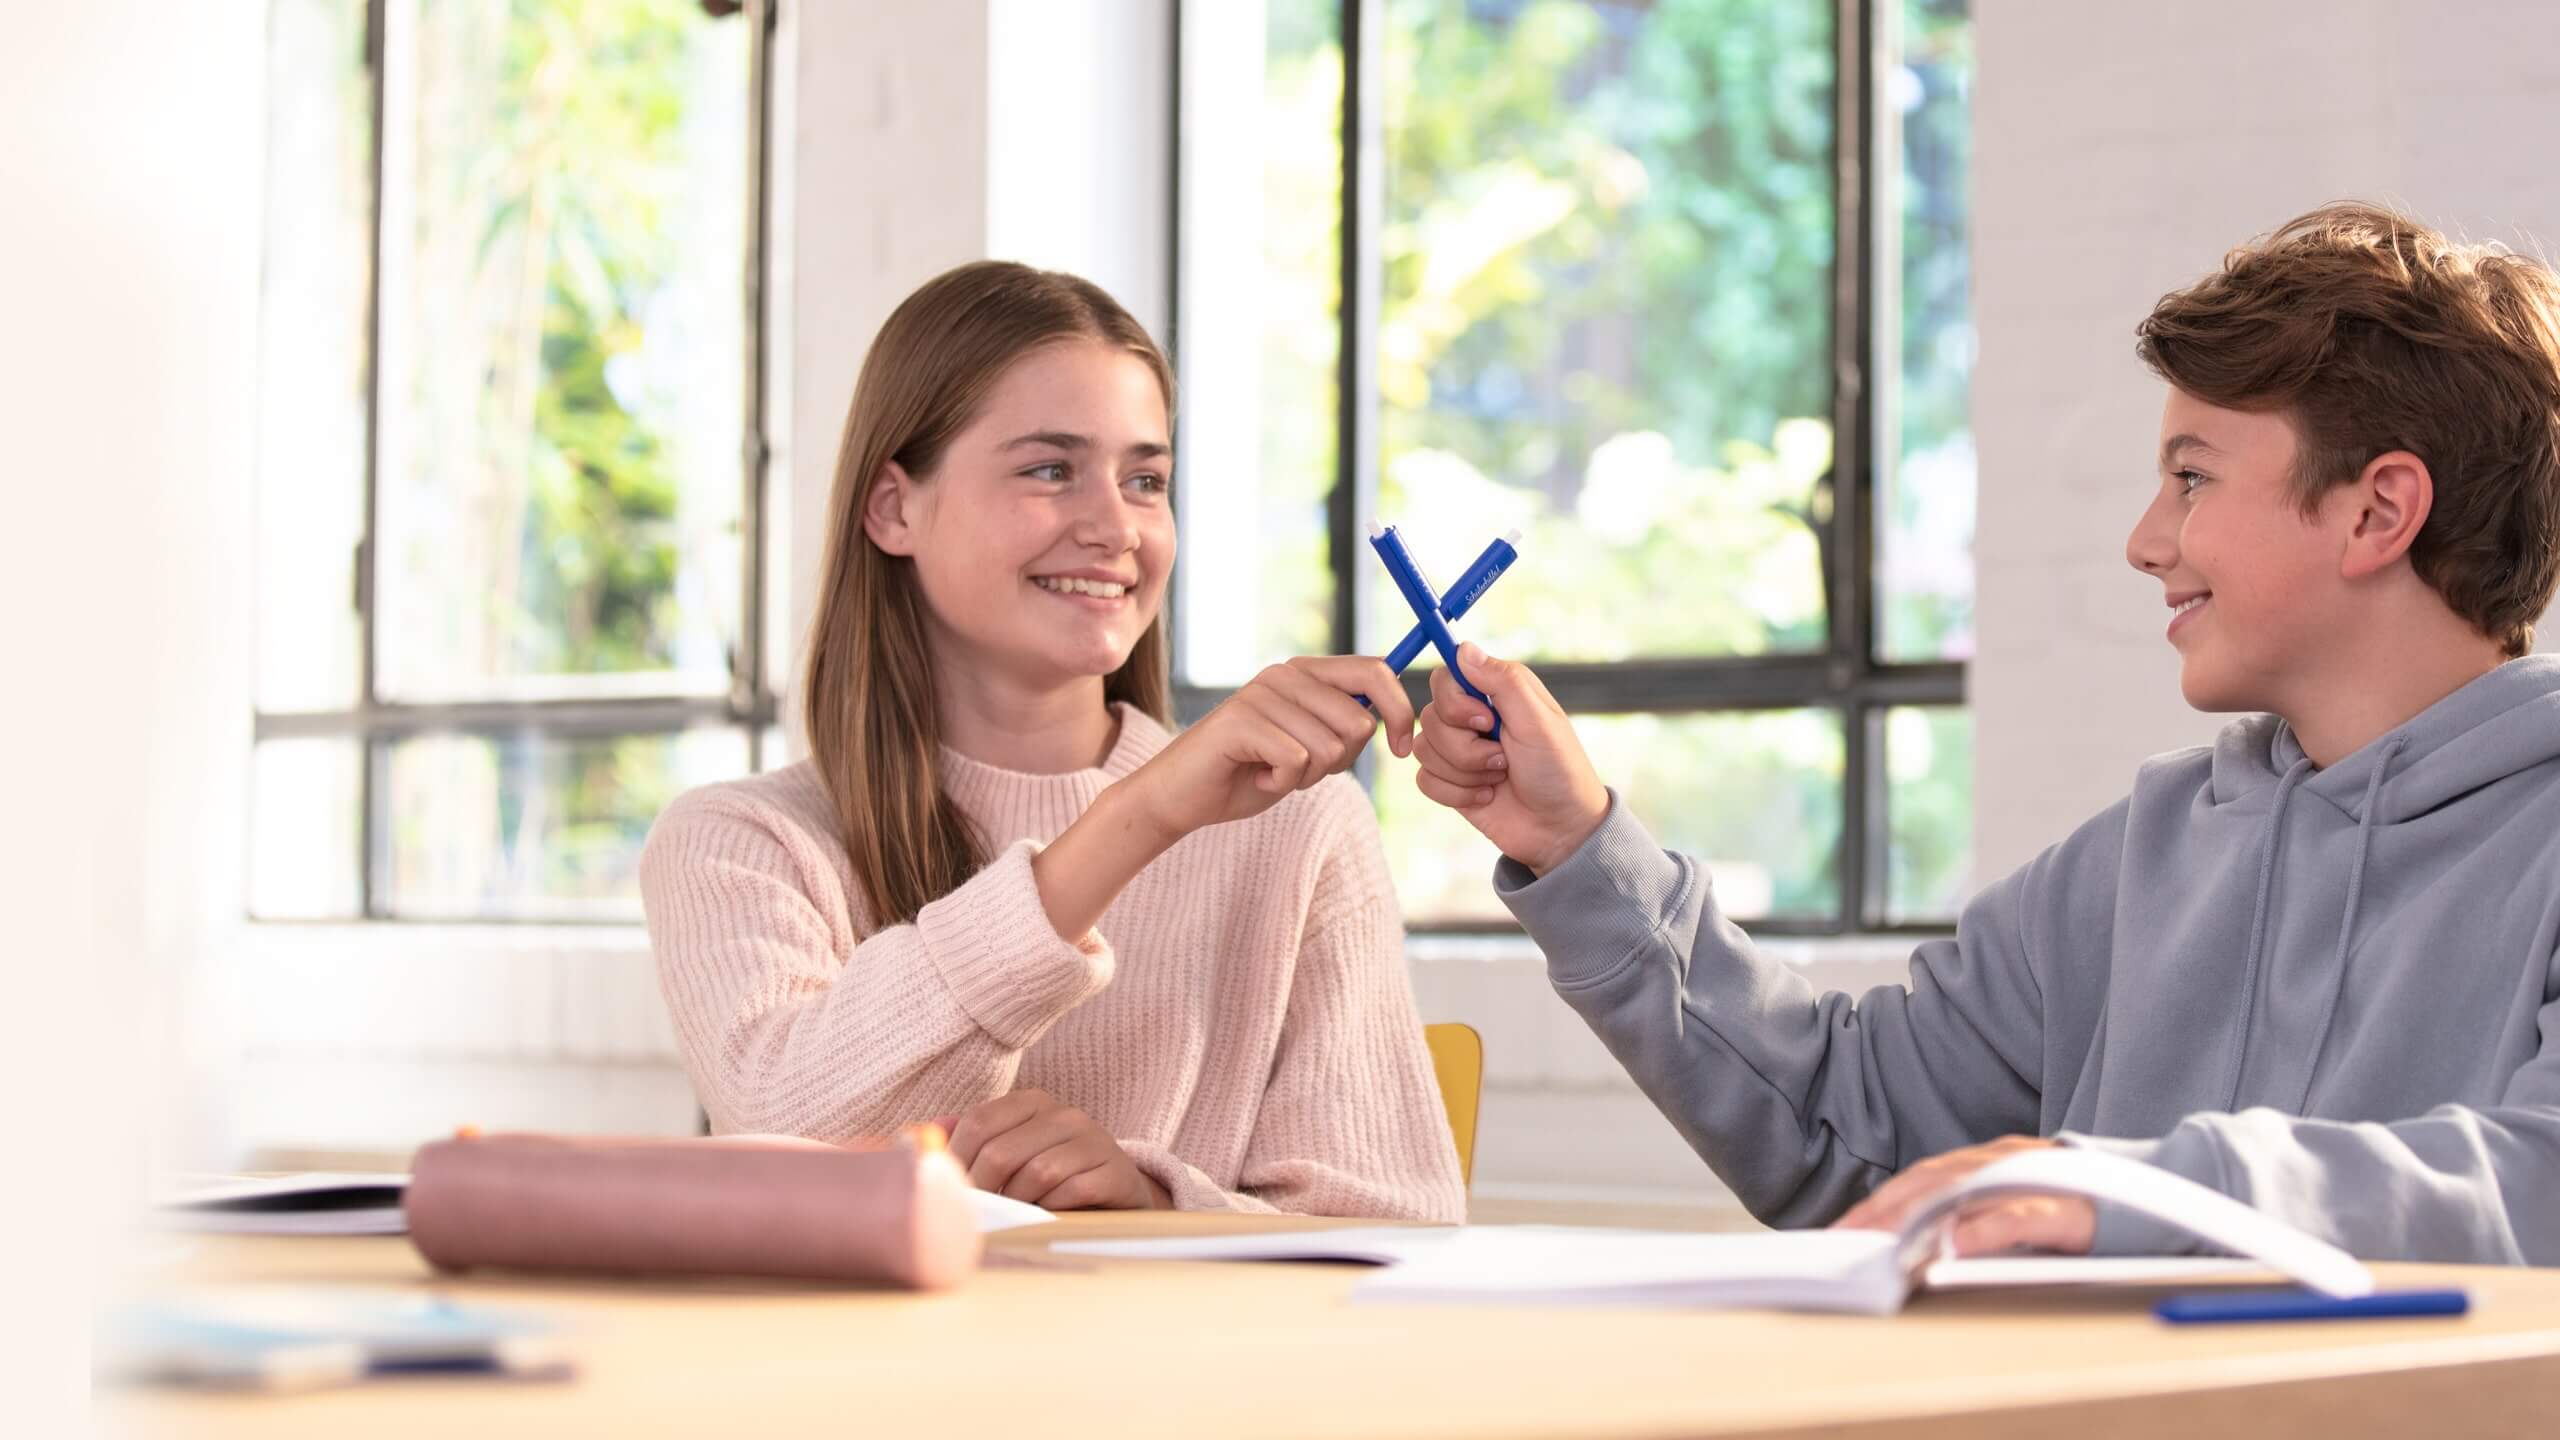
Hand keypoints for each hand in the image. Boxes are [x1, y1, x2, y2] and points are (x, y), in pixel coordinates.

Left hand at [945, 1089, 1168, 1210]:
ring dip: (1020, 1201)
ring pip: (1037, 1173)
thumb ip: (969, 1141)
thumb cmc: (1052, 1175)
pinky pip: (1072, 1191)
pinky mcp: (1116, 1170)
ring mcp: (1094, 1140)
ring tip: (1018, 1212)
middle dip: (984, 1189)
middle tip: (979, 1213)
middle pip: (1002, 1151)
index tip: (952, 1190)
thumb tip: (921, 1133)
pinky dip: (1053, 1208)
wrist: (1117, 1193)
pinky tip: (1050, 1212)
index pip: (979, 1121)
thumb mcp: (1012, 1152)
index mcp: (1032, 1102)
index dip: (957, 1160)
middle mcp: (1064, 1114)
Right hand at [1114, 655, 1416, 843]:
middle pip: (1358, 720)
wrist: (1183, 797)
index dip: (1399, 711)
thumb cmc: (1249, 773)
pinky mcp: (1241, 721)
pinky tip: (1255, 777)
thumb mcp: (1309, 749)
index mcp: (1305, 673)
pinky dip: (1281, 784)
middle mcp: (1284, 674)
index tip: (1400, 749)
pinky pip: (1296, 762)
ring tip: (1270, 771)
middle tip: (1299, 768)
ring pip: (1329, 746)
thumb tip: (1390, 719)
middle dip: (1340, 761)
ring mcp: (1261, 694)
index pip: (1375, 671)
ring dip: (1306, 776)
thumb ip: (1342, 728)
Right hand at [1409, 644, 1609, 874]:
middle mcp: (1472, 718)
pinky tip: (1487, 796)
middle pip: (1430, 716)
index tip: (1485, 720)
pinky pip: (1424, 780)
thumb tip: (1464, 648)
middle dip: (1465, 746)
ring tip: (1500, 778)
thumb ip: (1503, 680)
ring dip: (1465, 771)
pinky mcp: (1449, 782)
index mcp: (1495, 694)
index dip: (1455, 701)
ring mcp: (1458, 751)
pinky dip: (1457, 793)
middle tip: (1503, 758)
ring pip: (1424, 749)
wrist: (1559, 829)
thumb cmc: (1558, 771)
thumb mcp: (1538, 720)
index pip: (1445, 677)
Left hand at [1829, 1136, 2095, 1256]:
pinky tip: (1952, 1248)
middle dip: (1880, 1213)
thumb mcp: (2013, 1209)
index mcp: (1984, 1162)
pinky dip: (1981, 1233)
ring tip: (1879, 1245)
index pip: (1915, 1181)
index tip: (1838, 1232)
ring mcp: (2032, 1181)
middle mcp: (2001, 1163)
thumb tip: (1916, 1247)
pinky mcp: (2063, 1210)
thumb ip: (1971, 1218)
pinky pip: (2016, 1220)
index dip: (1875, 1205)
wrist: (2152, 1194)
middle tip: (1843, 1242)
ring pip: (1963, 1195)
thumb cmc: (2073, 1210)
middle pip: (1927, 1183)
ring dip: (1916, 1219)